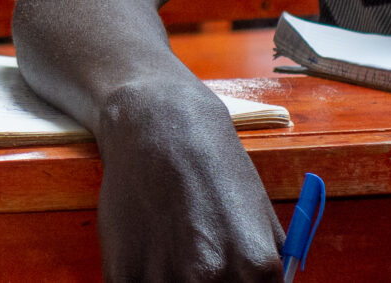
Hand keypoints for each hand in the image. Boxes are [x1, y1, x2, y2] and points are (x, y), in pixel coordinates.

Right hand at [93, 77, 284, 281]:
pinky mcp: (123, 273)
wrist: (158, 124)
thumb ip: (267, 273)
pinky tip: (148, 256)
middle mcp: (213, 279)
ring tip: (172, 258)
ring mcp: (164, 278)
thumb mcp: (263, 222)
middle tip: (198, 269)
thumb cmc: (213, 167)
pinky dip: (143, 282)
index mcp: (258, 268)